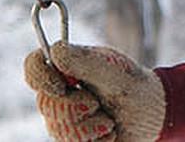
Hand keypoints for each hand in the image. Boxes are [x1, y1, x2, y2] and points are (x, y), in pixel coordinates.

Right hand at [24, 41, 166, 141]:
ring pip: (58, 129)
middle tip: (97, 102)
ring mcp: (62, 118)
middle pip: (45, 103)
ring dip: (91, 127)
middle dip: (76, 107)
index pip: (33, 65)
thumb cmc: (133, 85)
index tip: (61, 87)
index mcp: (66, 68)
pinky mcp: (72, 140)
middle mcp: (59, 93)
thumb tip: (55, 51)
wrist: (151, 115)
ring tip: (109, 120)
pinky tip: (108, 134)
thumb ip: (85, 61)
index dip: (39, 77)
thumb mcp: (114, 70)